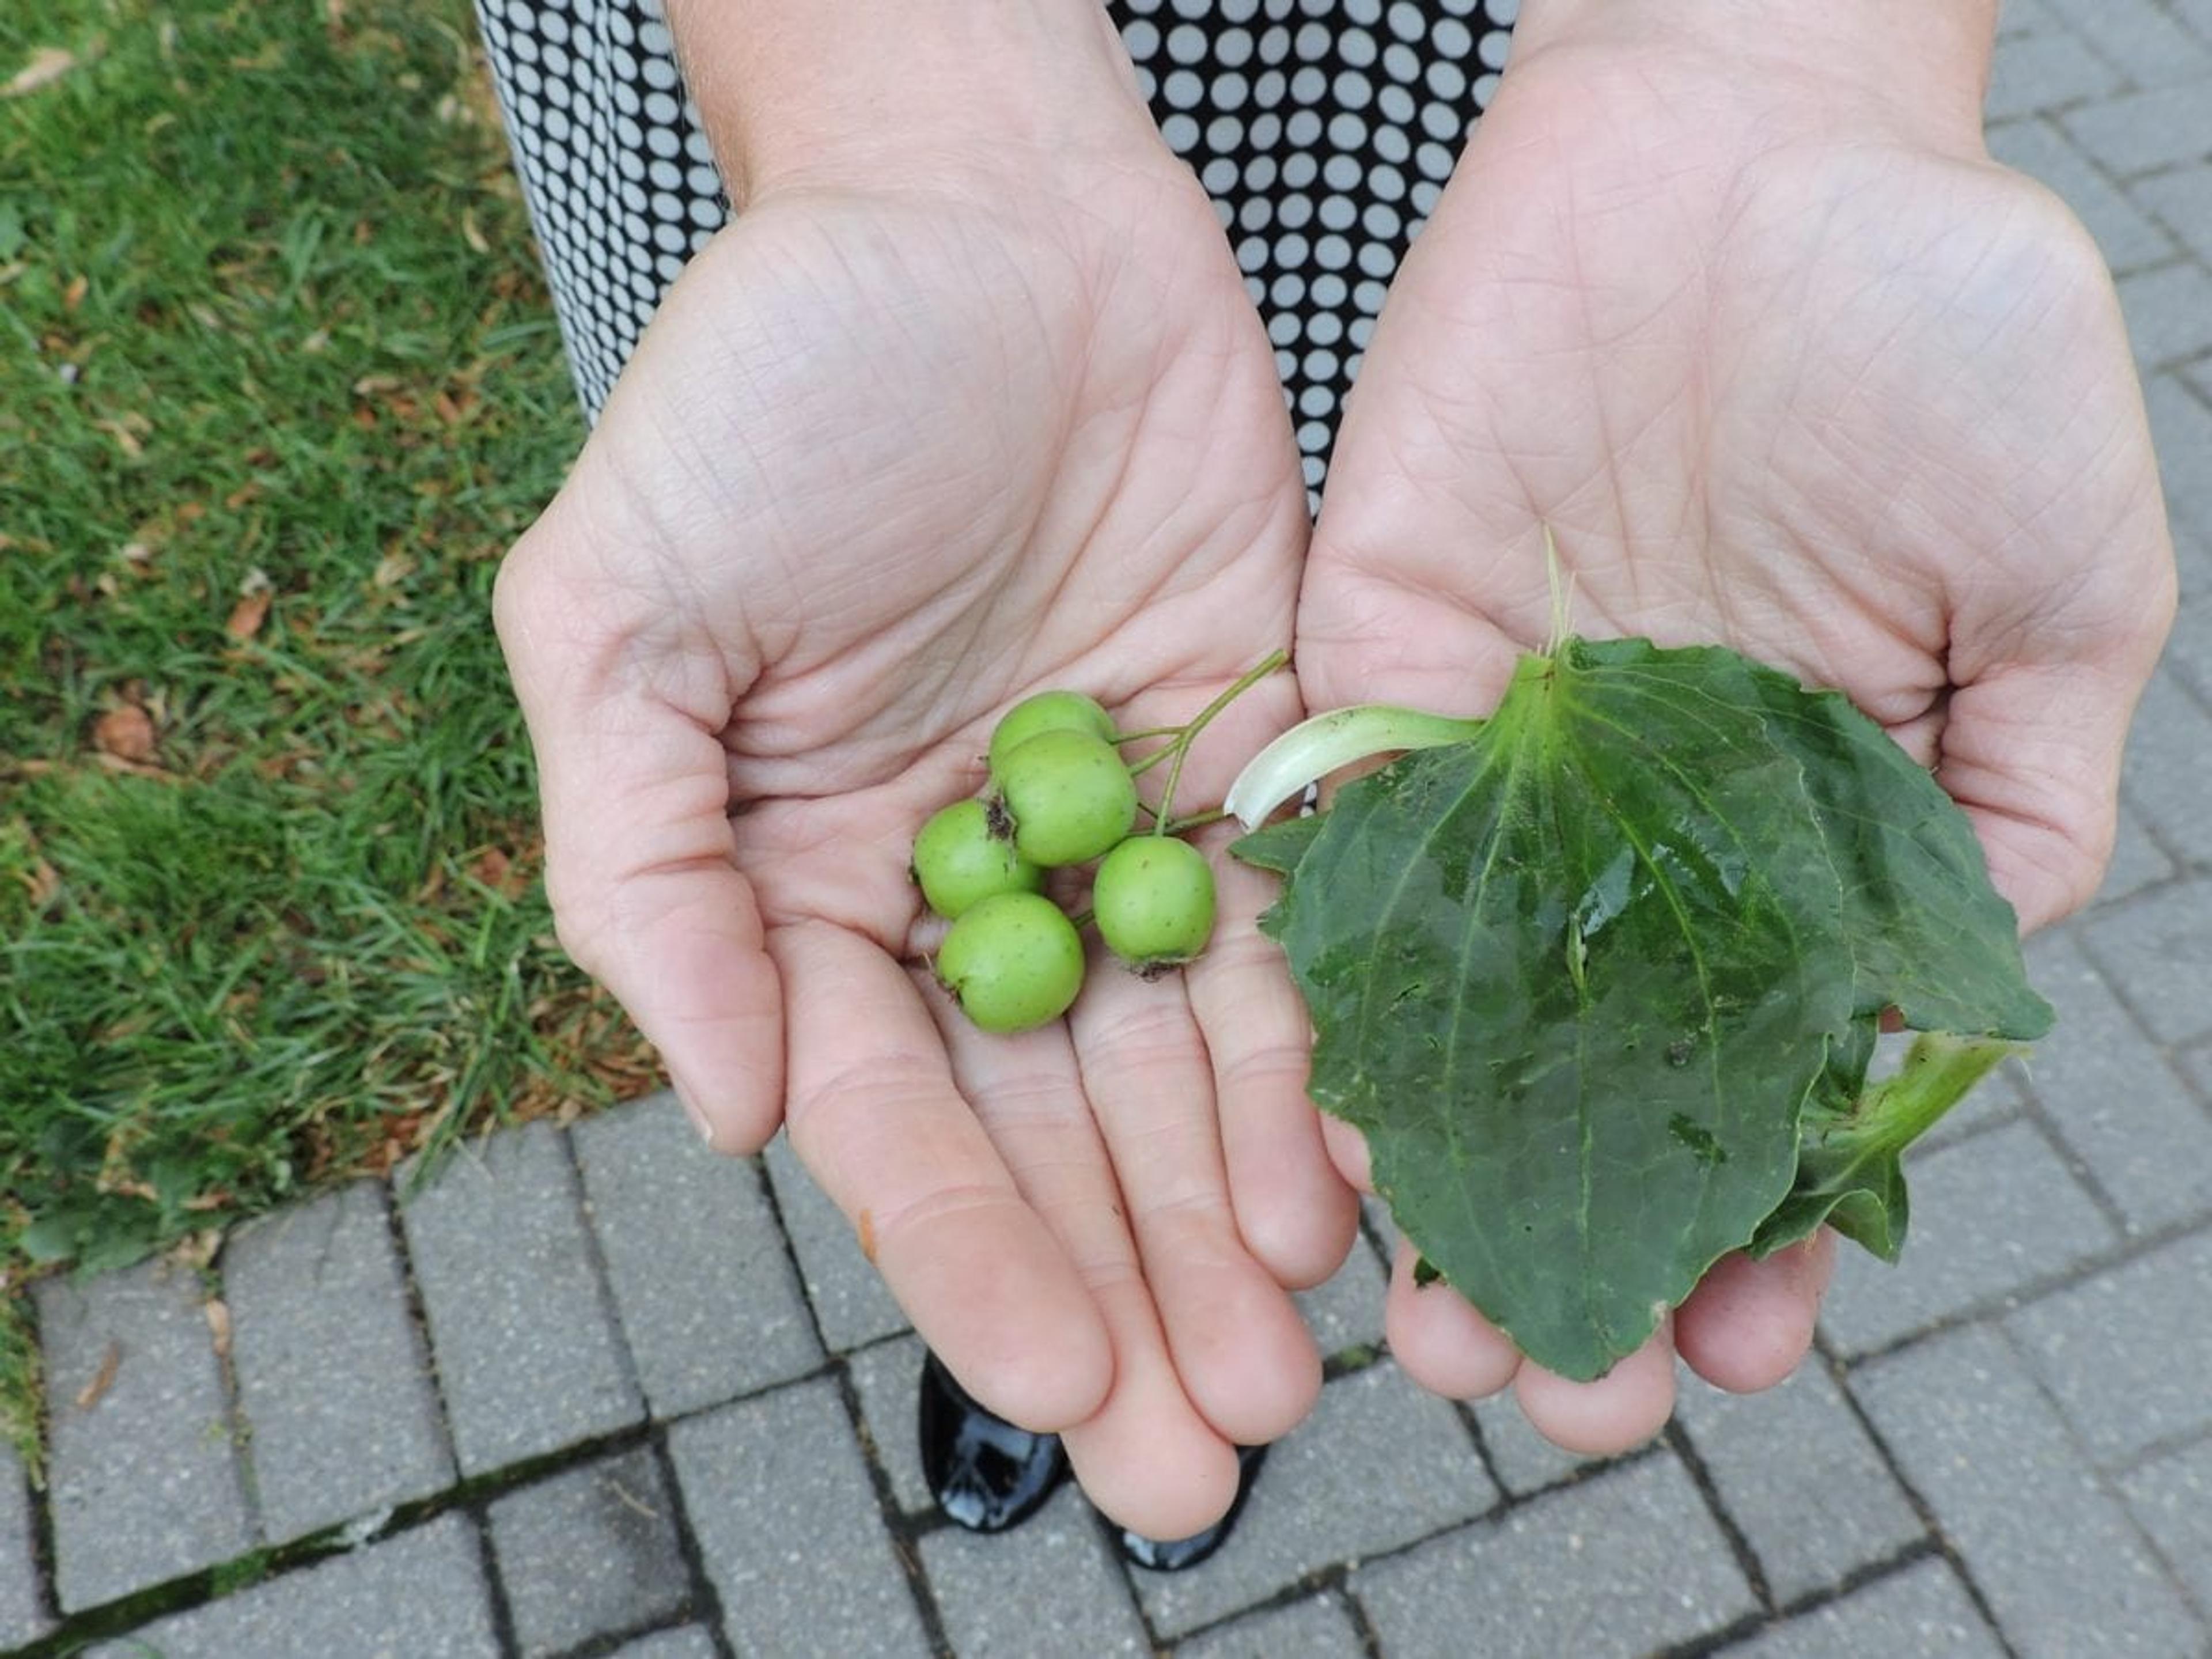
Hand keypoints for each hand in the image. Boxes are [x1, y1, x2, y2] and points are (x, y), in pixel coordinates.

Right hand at [491, 28, 1355, 1536]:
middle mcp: (970, 885)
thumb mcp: (621, 612)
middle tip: (1207, 1464)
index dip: (967, 1255)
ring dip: (1232, 1230)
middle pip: (1054, 1133)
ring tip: (1292, 1386)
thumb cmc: (779, 382)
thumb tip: (716, 1110)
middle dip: (1126, 1297)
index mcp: (809, 881)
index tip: (1050, 1389)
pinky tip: (1356, 1197)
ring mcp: (1117, 831)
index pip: (888, 1116)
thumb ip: (643, 867)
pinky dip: (1319, 1068)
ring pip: (1181, 1072)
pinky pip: (1288, 939)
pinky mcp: (1252, 758)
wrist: (981, 210)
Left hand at [1298, 3, 2173, 1449]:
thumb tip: (1962, 1011)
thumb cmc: (1937, 327)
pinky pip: (1328, 849)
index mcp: (1793, 831)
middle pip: (1584, 1081)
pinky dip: (1316, 988)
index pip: (1765, 1077)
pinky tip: (1311, 1131)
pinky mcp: (1371, 666)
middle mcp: (1629, 827)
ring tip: (1413, 1329)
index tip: (1730, 1351)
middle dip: (1562, 1238)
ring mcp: (1491, 761)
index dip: (1756, 1226)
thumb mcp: (2057, 584)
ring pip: (1442, 1011)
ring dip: (1425, 1177)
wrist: (1753, 140)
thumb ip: (2012, 802)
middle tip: (1534, 1394)